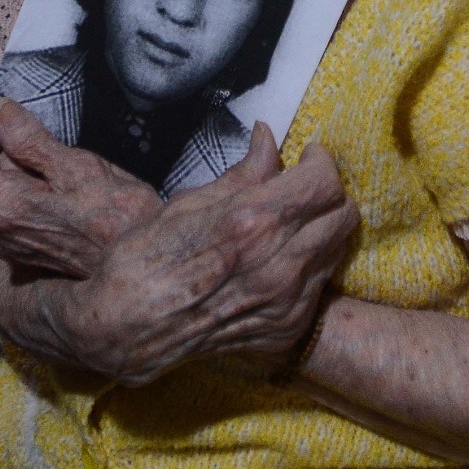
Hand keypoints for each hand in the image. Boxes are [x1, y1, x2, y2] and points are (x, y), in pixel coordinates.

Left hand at [0, 99, 162, 278]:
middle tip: (57, 147)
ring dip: (30, 174)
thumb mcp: (76, 166)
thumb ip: (31, 140)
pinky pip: (21, 211)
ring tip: (71, 175)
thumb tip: (1, 113)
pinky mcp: (28, 253)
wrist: (144, 269)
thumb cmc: (116, 216)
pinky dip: (38, 196)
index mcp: (0, 204)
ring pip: (5, 191)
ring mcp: (12, 245)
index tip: (17, 120)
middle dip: (14, 151)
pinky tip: (72, 198)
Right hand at [55, 124, 358, 385]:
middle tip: (303, 186)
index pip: (324, 182)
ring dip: (322, 228)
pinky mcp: (285, 330)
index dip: (320, 161)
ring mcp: (285, 304)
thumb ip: (242, 173)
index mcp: (251, 223)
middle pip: (344, 215)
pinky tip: (280, 260)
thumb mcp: (188, 204)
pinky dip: (309, 266)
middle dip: (328, 193)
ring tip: (291, 223)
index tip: (306, 156)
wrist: (124, 330)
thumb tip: (268, 138)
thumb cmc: (145, 259)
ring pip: (337, 250)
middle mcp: (278, 266)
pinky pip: (320, 286)